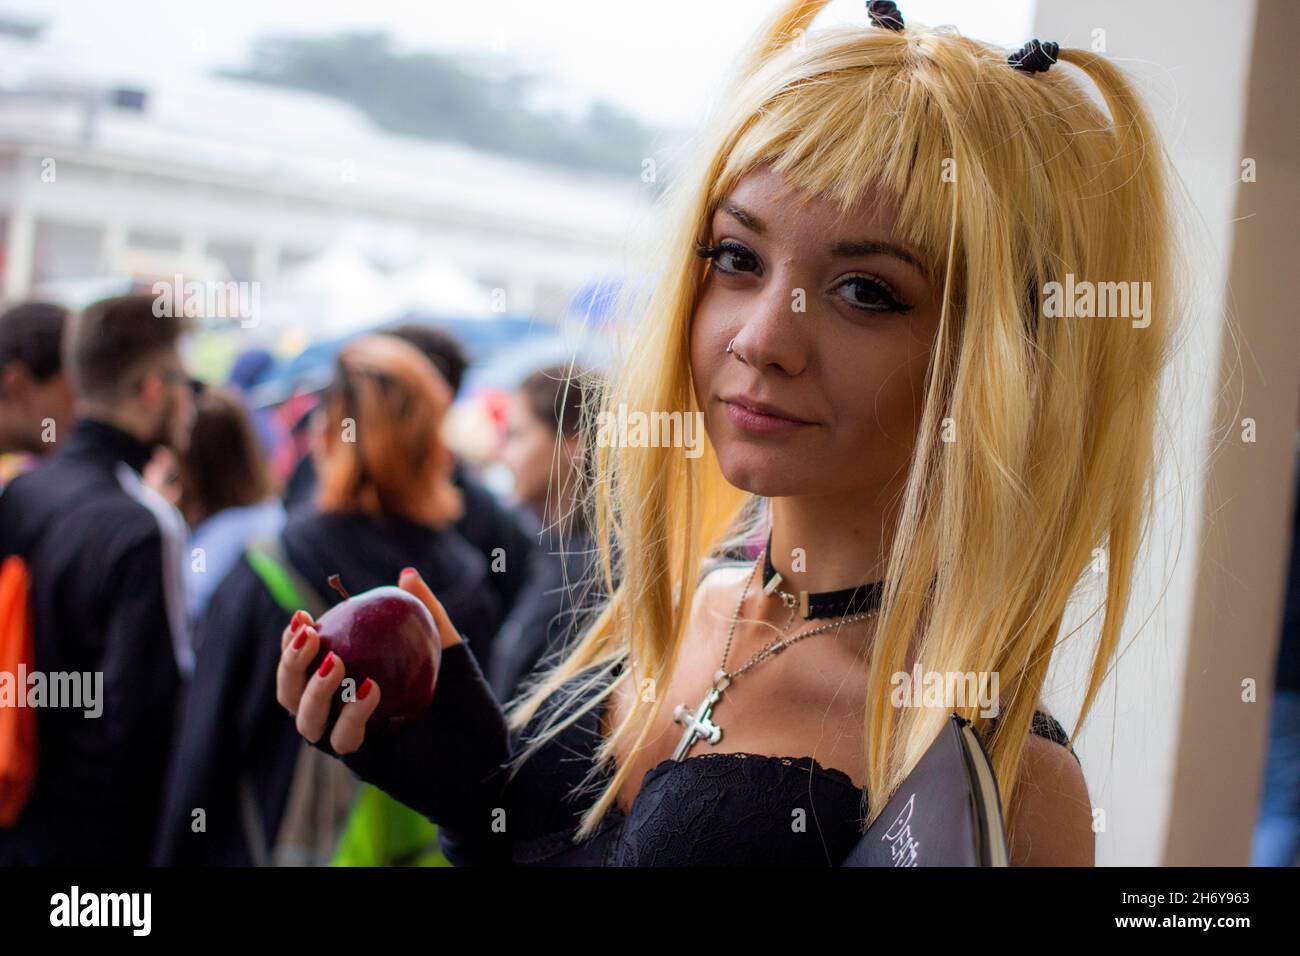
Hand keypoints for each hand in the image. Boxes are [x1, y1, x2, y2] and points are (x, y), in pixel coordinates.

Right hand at [275, 568, 461, 753]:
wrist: (491, 758)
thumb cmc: (470, 706)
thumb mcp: (450, 653)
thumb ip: (428, 615)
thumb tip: (407, 574)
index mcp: (352, 689)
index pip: (307, 667)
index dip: (293, 643)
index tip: (302, 617)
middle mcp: (344, 717)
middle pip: (292, 695)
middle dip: (289, 664)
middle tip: (308, 634)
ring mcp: (354, 744)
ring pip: (307, 722)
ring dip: (311, 689)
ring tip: (334, 660)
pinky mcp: (367, 766)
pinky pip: (344, 741)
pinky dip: (350, 713)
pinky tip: (369, 688)